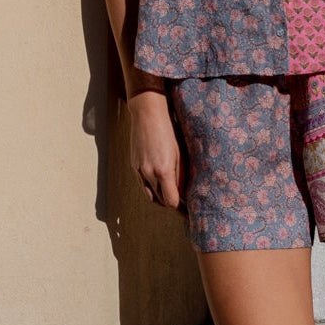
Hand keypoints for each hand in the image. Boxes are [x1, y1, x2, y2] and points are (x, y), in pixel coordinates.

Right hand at [127, 89, 185, 209]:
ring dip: (161, 198)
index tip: (190, 209)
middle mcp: (149, 174)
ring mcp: (139, 171)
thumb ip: (181, 176)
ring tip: (172, 195)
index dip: (181, 208)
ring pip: (150, 196)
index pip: (171, 202)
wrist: (148, 114)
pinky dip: (152, 189)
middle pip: (160, 201)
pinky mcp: (134, 166)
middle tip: (184, 205)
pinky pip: (143, 185)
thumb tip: (185, 193)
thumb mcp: (181, 154)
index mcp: (163, 171)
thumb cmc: (169, 131)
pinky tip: (161, 184)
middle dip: (172, 204)